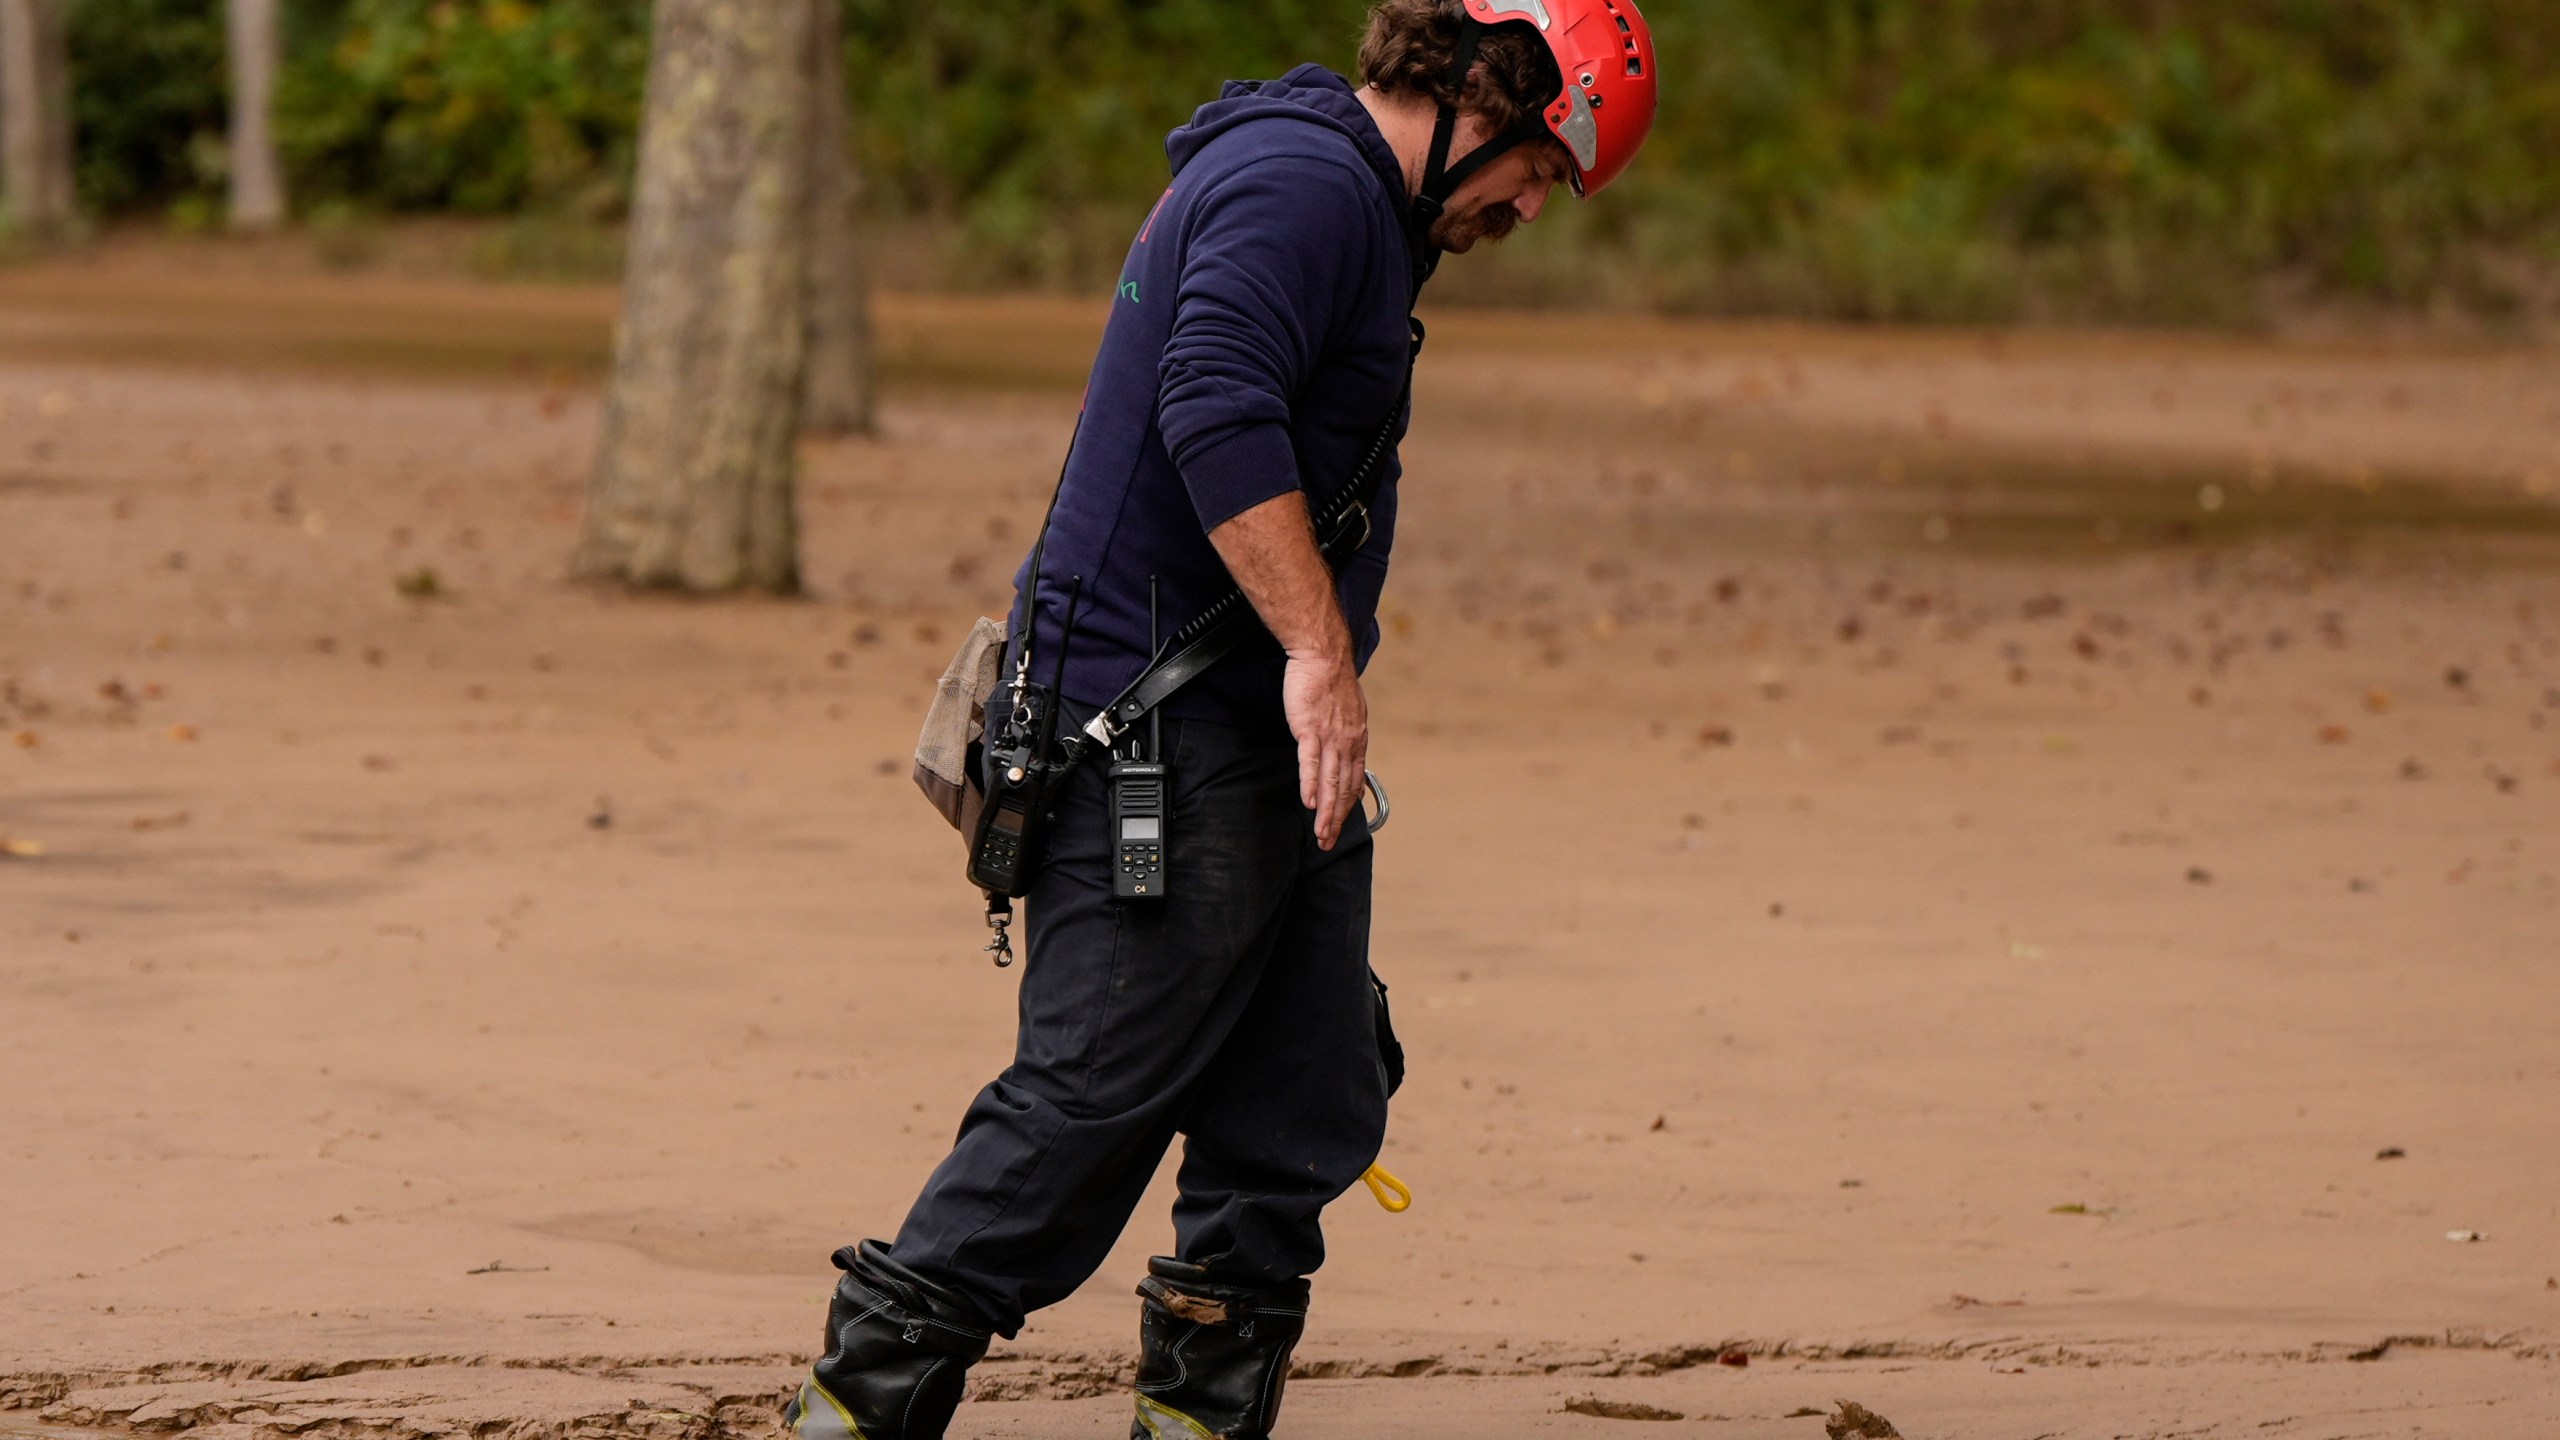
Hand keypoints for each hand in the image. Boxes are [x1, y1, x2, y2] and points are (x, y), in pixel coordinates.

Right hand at [1282, 649, 1367, 849]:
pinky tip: (1309, 803)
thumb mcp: (1348, 711)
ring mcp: (1330, 737)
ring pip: (1329, 782)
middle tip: (1328, 842)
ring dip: (1326, 812)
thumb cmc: (1331, 680)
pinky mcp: (1310, 729)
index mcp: (1357, 739)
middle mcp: (1348, 743)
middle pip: (1343, 789)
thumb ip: (1347, 735)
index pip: (1354, 780)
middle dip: (1336, 819)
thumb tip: (1346, 753)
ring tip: (1321, 834)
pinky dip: (1310, 785)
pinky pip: (1311, 763)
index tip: (1341, 823)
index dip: (1347, 806)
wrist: (1324, 656)